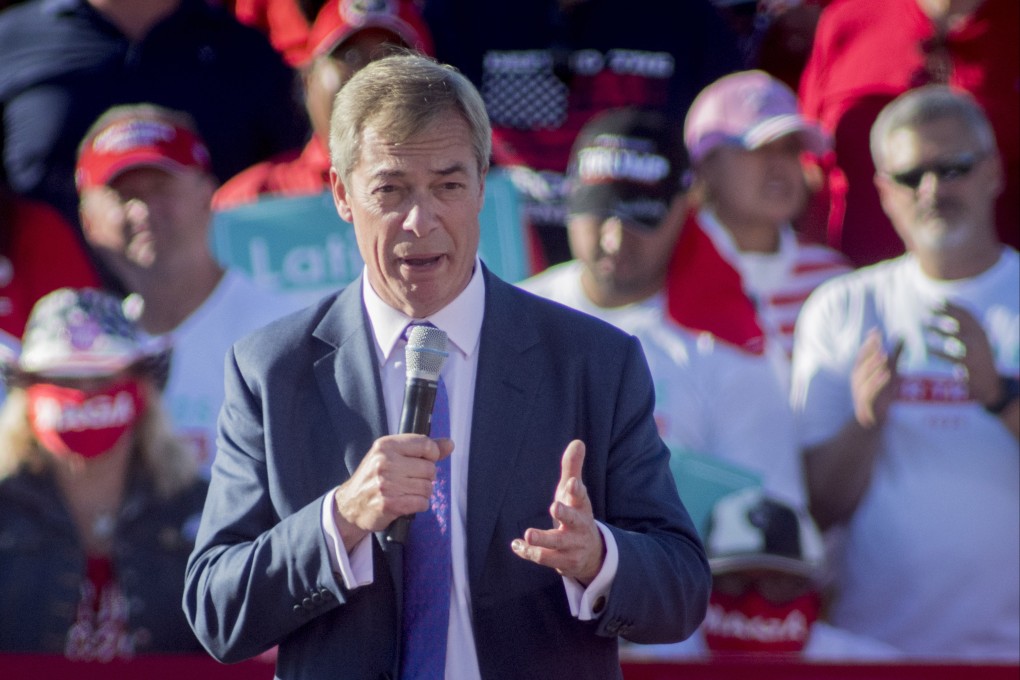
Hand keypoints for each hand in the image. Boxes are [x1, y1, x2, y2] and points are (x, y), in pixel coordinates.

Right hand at [332, 434, 452, 549]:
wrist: (350, 505)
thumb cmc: (374, 477)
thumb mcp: (392, 455)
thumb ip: (421, 449)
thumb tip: (450, 444)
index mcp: (385, 445)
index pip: (425, 444)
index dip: (431, 455)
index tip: (424, 461)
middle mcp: (385, 462)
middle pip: (429, 468)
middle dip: (425, 477)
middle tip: (409, 481)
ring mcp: (387, 484)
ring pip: (427, 487)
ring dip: (422, 493)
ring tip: (406, 492)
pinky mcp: (390, 504)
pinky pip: (422, 503)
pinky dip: (419, 505)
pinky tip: (406, 503)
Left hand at [511, 440, 604, 585]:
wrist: (593, 555)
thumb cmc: (577, 515)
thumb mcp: (574, 492)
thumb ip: (573, 468)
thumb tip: (577, 442)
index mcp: (582, 507)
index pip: (581, 496)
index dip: (576, 489)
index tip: (571, 482)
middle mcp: (579, 527)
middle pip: (573, 520)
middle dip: (565, 514)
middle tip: (554, 506)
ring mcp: (572, 547)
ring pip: (556, 545)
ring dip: (542, 540)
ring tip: (528, 534)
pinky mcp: (563, 563)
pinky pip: (544, 558)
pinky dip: (529, 552)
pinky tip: (516, 545)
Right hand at [852, 329, 902, 429]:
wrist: (869, 421)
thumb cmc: (880, 395)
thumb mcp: (891, 372)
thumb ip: (895, 355)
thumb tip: (901, 335)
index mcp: (861, 372)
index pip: (863, 354)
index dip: (869, 343)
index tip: (875, 331)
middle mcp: (857, 380)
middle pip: (861, 363)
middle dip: (869, 351)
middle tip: (878, 340)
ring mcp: (859, 392)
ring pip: (863, 377)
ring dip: (873, 366)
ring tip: (884, 355)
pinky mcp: (865, 404)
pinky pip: (869, 392)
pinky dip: (876, 383)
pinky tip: (885, 374)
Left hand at [925, 302, 999, 405]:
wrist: (988, 382)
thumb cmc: (976, 358)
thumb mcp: (975, 340)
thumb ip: (963, 328)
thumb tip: (943, 311)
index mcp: (981, 331)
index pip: (967, 313)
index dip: (952, 305)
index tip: (937, 300)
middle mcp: (980, 339)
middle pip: (961, 321)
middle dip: (945, 312)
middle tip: (928, 308)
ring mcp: (975, 351)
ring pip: (956, 336)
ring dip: (939, 329)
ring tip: (924, 325)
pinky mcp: (968, 365)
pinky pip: (949, 357)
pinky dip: (937, 352)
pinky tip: (927, 351)